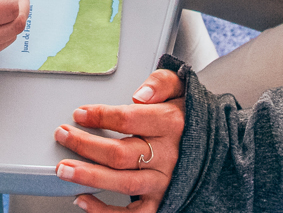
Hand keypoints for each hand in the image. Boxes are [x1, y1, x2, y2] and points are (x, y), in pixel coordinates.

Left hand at [55, 69, 184, 211]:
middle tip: (62, 135)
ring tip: (63, 169)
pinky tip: (83, 200)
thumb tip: (141, 93)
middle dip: (85, 145)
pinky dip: (105, 211)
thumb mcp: (182, 89)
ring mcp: (165, 181)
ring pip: (122, 182)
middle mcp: (169, 155)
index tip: (80, 114)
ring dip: (89, 176)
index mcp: (172, 124)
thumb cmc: (191, 119)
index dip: (100, 116)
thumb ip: (161, 82)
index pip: (129, 119)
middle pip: (119, 153)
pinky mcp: (163, 201)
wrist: (220, 147)